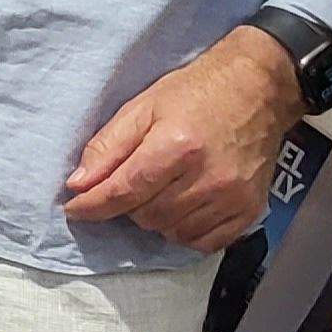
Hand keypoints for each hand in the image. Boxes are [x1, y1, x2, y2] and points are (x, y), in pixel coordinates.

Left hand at [65, 27, 306, 250]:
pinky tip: (182, 209)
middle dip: (128, 205)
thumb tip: (78, 184)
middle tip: (132, 182)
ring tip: (159, 190)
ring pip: (173, 231)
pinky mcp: (251, 209)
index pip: (125, 191)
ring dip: (155, 219)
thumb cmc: (196, 93)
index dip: (93, 205)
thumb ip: (107, 147)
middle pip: (147, 216)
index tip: (75, 209)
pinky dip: (185, 232)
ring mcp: (233, 197)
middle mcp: (208, 177)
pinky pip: (206, 242)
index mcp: (177, 146)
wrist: (257, 89)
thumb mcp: (142, 107)